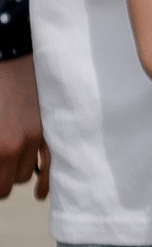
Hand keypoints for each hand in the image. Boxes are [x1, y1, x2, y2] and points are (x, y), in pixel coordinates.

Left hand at [0, 51, 47, 199]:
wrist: (11, 53)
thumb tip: (0, 164)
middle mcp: (17, 146)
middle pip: (9, 183)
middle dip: (2, 179)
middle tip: (0, 170)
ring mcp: (37, 139)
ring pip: (25, 176)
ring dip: (17, 173)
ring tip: (11, 167)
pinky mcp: (51, 130)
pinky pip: (52, 166)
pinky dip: (46, 182)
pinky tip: (40, 193)